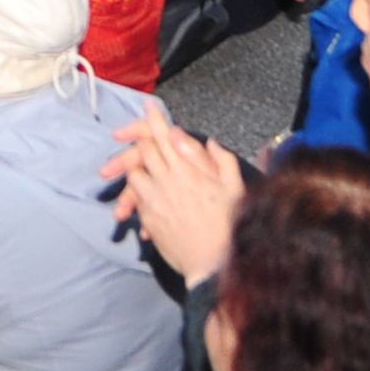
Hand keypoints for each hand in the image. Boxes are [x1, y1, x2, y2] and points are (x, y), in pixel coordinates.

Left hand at [98, 113, 247, 282]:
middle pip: (145, 151)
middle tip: (139, 136)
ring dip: (136, 168)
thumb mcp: (234, 189)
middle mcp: (168, 182)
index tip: (148, 106)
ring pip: (135, 174)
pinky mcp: (149, 219)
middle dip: (141, 140)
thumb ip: (221, 161)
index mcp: (189, 171)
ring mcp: (155, 201)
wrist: (212, 264)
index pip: (166, 137)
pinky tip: (142, 200)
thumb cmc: (229, 226)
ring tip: (141, 169)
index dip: (155, 120)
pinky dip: (138, 197)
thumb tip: (209, 141)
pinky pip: (137, 201)